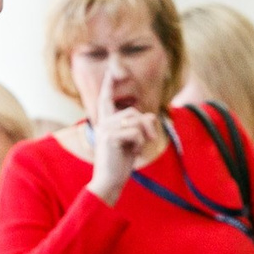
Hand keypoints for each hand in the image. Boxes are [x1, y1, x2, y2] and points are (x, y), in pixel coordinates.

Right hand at [86, 87, 160, 204]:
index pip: (105, 100)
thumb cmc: (120, 164)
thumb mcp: (133, 142)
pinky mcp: (110, 137)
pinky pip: (136, 132)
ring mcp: (105, 129)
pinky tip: (133, 153)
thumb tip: (150, 117)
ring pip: (137, 121)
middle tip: (151, 139)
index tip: (109, 72)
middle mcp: (103, 123)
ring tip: (138, 149)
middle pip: (134, 112)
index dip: (108, 86)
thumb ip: (139, 127)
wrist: (109, 182)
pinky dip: (140, 143)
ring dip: (144, 136)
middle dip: (147, 125)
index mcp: (105, 123)